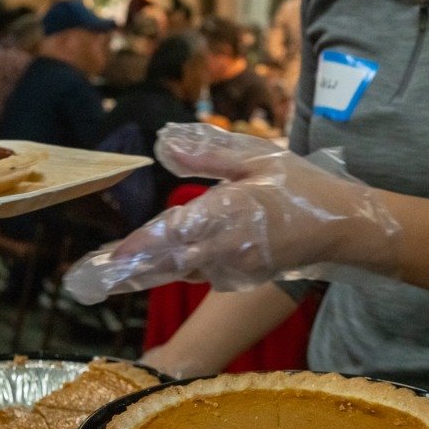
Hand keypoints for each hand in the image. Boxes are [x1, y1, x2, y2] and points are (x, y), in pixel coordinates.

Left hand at [63, 123, 400, 303]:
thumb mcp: (257, 157)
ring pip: (180, 270)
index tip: (108, 259)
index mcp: (229, 214)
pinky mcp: (240, 277)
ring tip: (99, 278)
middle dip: (125, 273)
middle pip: (167, 264)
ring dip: (142, 274)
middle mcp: (227, 248)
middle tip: (83, 283)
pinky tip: (147, 268)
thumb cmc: (302, 186)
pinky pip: (201, 273)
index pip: (175, 234)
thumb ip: (208, 154)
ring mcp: (234, 268)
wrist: (345, 227)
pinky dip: (174, 270)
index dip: (139, 248)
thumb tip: (161, 145)